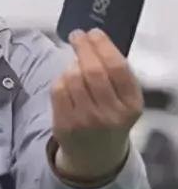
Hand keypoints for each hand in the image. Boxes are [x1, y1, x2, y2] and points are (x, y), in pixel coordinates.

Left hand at [50, 28, 143, 180]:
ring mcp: (86, 121)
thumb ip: (116, 74)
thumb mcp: (125, 100)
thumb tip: (94, 40)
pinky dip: (61, 78)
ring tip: (76, 65)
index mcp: (130, 104)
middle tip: (77, 36)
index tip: (94, 33)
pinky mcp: (65, 124)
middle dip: (83, 47)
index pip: (116, 67)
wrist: (96, 156)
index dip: (103, 45)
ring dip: (72, 65)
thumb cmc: (111, 117)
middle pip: (92, 70)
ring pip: (72, 77)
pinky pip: (58, 89)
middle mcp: (110, 114)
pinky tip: (67, 81)